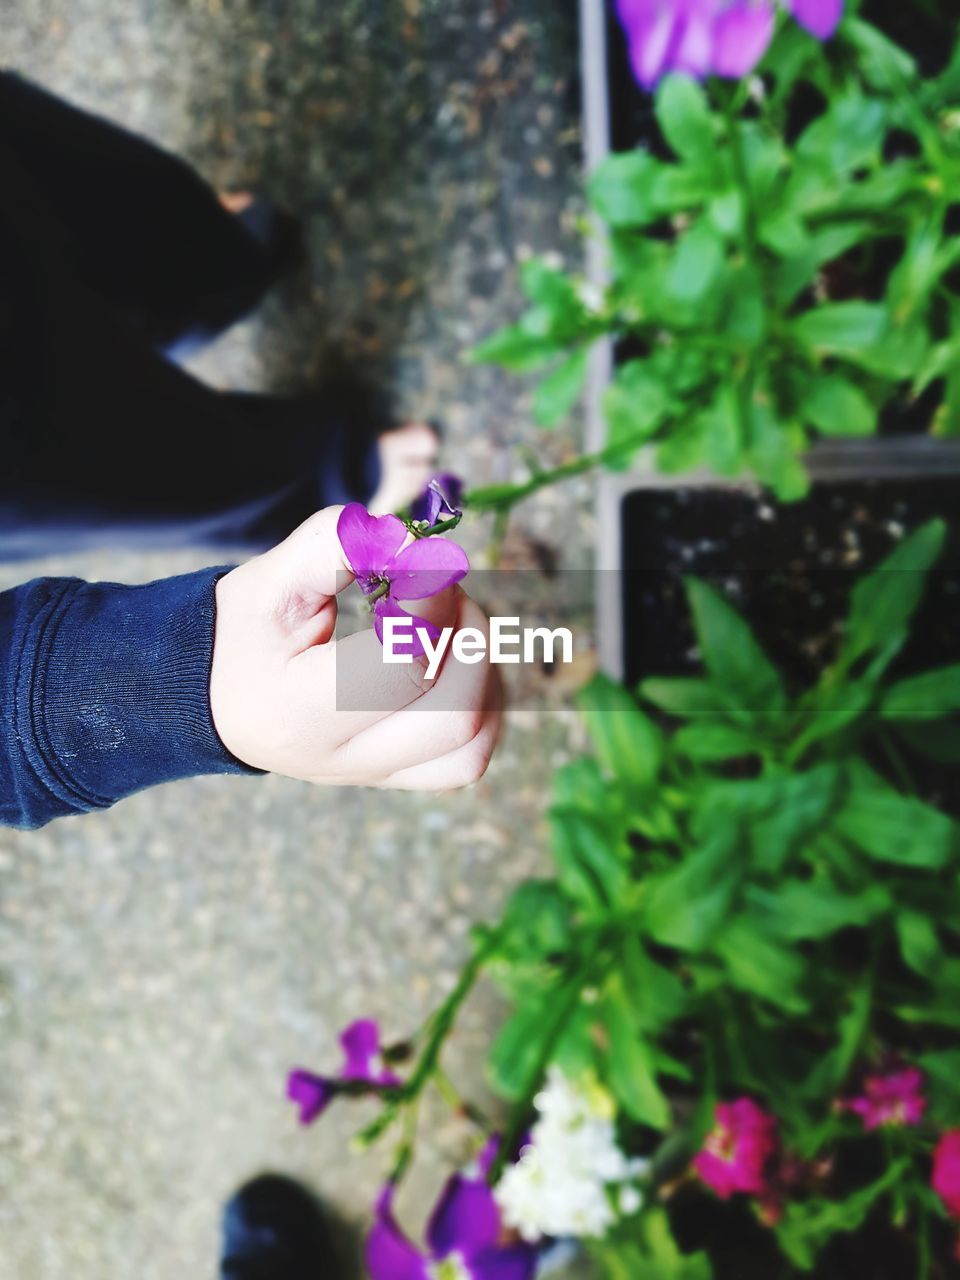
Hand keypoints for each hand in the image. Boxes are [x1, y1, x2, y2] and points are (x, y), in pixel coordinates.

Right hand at [210, 507, 500, 789]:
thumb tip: (418, 544)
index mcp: (299, 712)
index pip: (404, 669)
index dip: (433, 606)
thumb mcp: (271, 577)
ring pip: (471, 744)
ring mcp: (371, 775)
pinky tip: (455, 662)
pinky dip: (483, 706)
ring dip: (481, 671)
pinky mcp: (394, 776)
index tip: (423, 562)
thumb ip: (338, 545)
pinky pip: (467, 758)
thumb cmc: (242, 633)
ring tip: (447, 626)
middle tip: (440, 593)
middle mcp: (341, 758)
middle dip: (466, 639)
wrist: (214, 697)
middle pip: (453, 716)